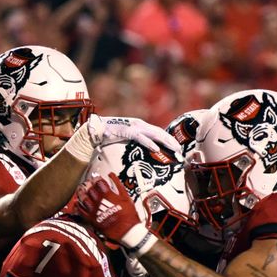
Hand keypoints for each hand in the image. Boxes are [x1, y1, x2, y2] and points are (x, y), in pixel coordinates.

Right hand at [65, 115, 179, 162]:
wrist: (96, 128)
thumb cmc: (111, 135)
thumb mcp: (127, 139)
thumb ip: (136, 142)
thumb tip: (146, 151)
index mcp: (141, 126)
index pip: (158, 132)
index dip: (168, 139)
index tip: (177, 148)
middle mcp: (140, 124)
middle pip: (159, 132)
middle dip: (171, 141)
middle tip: (180, 150)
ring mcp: (134, 127)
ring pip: (154, 134)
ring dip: (165, 141)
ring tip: (174, 149)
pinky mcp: (127, 131)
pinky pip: (140, 138)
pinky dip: (149, 143)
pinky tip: (156, 149)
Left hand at [77, 174, 152, 251]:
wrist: (126, 231)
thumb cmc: (128, 215)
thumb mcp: (126, 197)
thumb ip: (118, 185)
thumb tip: (111, 175)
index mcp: (108, 195)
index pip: (98, 182)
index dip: (96, 178)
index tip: (96, 177)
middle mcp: (99, 202)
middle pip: (90, 190)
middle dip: (89, 184)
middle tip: (88, 183)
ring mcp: (94, 211)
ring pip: (83, 199)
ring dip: (82, 193)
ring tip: (81, 190)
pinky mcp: (91, 219)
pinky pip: (81, 211)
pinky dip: (78, 206)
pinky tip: (77, 203)